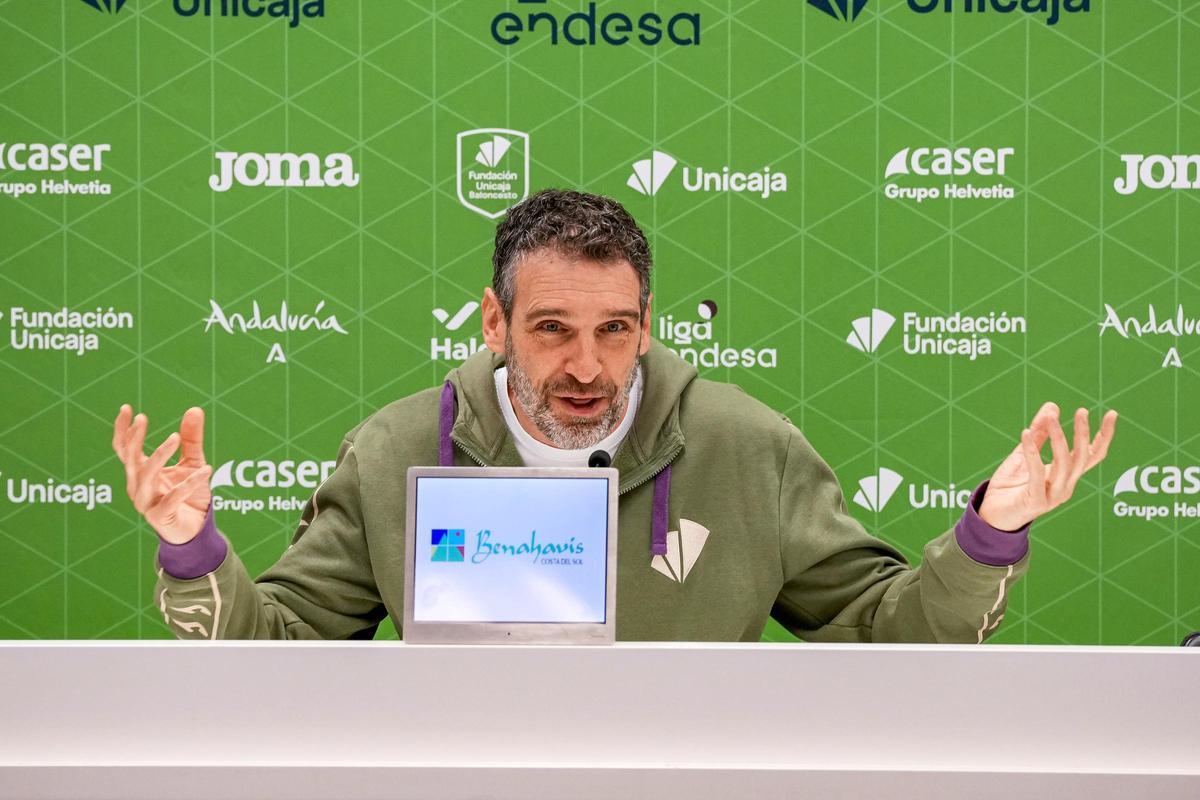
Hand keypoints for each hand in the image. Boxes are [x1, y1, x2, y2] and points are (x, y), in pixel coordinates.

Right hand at [112, 405, 211, 544]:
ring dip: (159, 455)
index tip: (126, 408)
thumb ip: (191, 439)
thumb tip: (194, 409)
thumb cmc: (190, 495)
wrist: (197, 530)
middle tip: (142, 418)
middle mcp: (138, 486)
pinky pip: (173, 497)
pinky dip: (189, 483)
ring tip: (175, 437)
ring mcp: (146, 502)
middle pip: (129, 459)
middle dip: (134, 438)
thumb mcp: (193, 462)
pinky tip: (206, 471)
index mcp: (141, 472)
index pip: (124, 449)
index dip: (122, 430)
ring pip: (146, 476)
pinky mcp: (160, 516)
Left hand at [979, 402, 1117, 531]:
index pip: (1092, 455)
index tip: (1112, 414)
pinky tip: (1025, 433)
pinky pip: (1037, 473)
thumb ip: (1038, 434)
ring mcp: (1052, 496)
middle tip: (1082, 411)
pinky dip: (1032, 452)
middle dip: (1083, 434)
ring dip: (1058, 438)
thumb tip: (1052, 406)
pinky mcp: (1036, 501)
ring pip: (1063, 464)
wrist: (990, 515)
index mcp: (1066, 476)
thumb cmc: (1010, 486)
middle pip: (1081, 459)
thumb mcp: (1023, 455)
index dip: (1104, 436)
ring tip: (1051, 417)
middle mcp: (1065, 487)